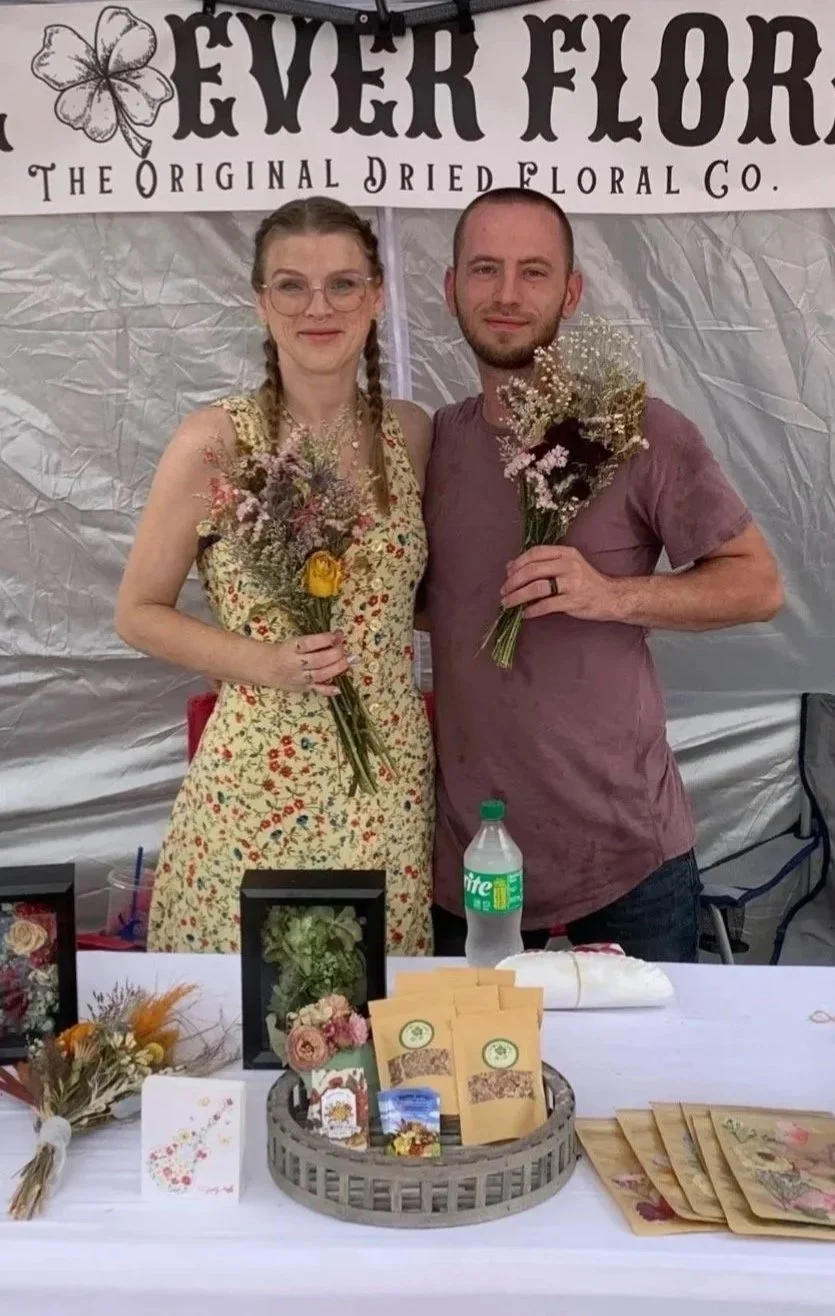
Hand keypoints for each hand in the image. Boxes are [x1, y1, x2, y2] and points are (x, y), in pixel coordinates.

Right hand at [259, 631, 355, 695]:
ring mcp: (299, 678)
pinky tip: (339, 688)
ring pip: (320, 674)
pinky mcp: (302, 688)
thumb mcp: (294, 641)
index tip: (338, 634)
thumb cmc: (284, 651)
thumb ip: (315, 641)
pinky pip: (316, 690)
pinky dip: (328, 690)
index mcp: (291, 648)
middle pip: (318, 660)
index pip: (309, 643)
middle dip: (335, 653)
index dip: (325, 639)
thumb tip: (338, 637)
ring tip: (350, 661)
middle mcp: (295, 663)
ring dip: (337, 668)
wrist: (264, 667)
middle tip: (345, 648)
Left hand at [500, 546, 622, 621]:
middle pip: (533, 570)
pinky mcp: (574, 601)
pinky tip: (524, 613)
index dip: (518, 563)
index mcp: (565, 553)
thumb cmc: (584, 581)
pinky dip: (532, 610)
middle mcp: (569, 565)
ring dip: (518, 596)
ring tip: (508, 603)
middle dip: (513, 582)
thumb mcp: (565, 565)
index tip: (507, 574)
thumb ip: (541, 563)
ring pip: (537, 587)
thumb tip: (510, 566)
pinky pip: (546, 605)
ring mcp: (572, 583)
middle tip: (504, 591)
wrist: (610, 596)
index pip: (536, 553)